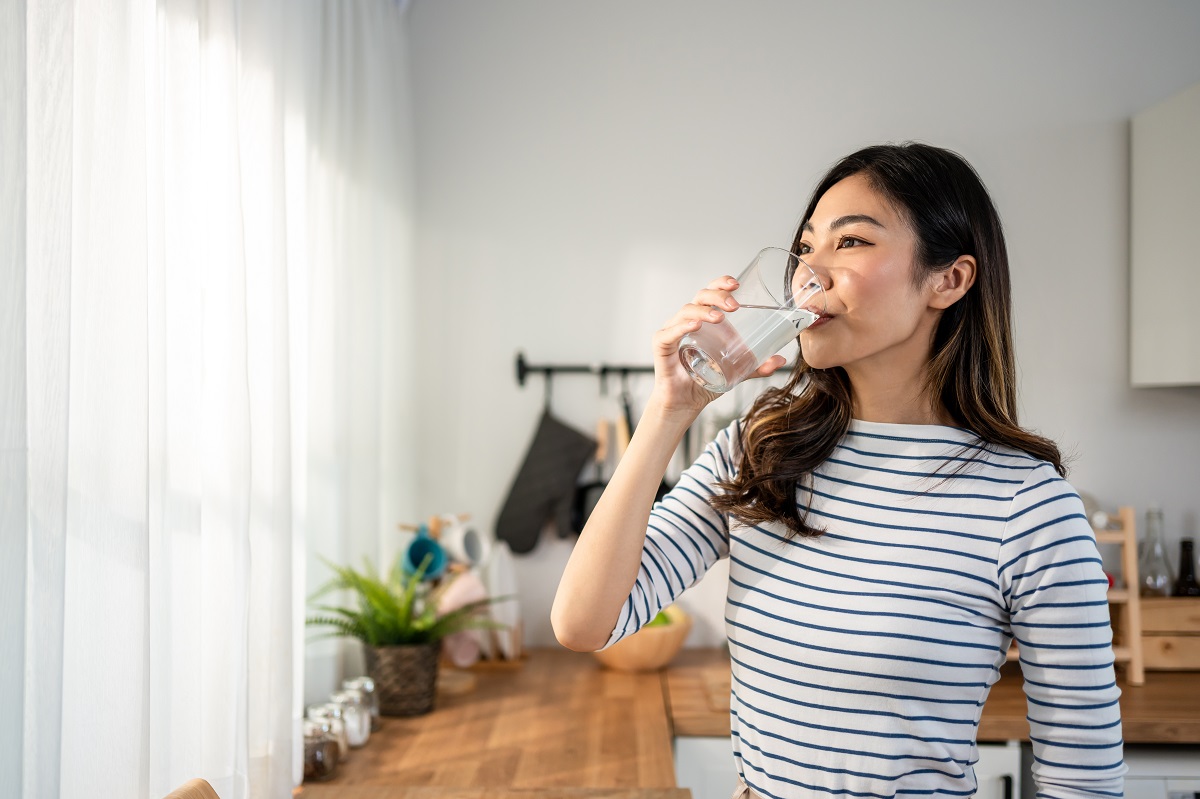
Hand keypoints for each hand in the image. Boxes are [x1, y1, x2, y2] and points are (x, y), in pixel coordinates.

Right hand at [647, 275, 787, 417]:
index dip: (721, 284)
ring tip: (719, 318)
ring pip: (686, 311)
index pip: (710, 293)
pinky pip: (669, 332)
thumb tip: (781, 360)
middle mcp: (687, 322)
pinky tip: (695, 325)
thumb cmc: (704, 382)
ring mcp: (673, 332)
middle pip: (699, 297)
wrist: (685, 404)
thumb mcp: (736, 371)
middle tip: (734, 305)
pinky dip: (681, 326)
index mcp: (704, 321)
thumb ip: (756, 366)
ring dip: (703, 311)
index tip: (736, 284)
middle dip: (717, 296)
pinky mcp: (661, 346)